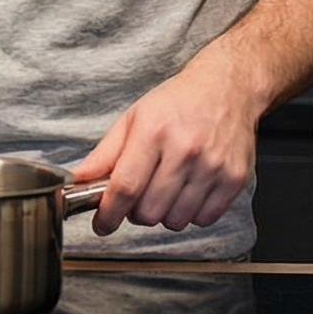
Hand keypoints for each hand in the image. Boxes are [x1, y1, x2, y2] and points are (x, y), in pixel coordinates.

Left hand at [66, 62, 263, 236]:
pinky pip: (205, 219)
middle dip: (136, 213)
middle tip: (138, 197)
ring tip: (165, 191)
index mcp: (153, 131)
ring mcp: (212, 165)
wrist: (226, 88)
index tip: (102, 225)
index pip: (125, 187)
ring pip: (176, 220)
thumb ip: (105, 154)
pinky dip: (191, 215)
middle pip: (149, 210)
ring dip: (164, 215)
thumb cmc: (177, 102)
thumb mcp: (133, 118)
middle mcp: (184, 149)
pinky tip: (188, 193)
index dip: (109, 213)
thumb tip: (78, 181)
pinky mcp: (234, 178)